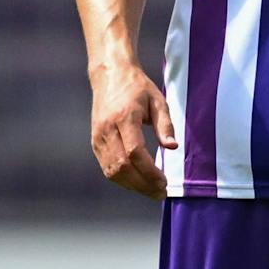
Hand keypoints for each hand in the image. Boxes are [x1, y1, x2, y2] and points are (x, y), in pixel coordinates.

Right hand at [90, 63, 175, 197]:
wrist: (110, 75)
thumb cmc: (138, 88)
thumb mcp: (158, 100)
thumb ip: (165, 125)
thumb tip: (173, 148)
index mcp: (124, 117)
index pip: (134, 152)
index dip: (149, 172)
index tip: (164, 182)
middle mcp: (107, 129)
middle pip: (122, 166)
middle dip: (142, 184)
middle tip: (160, 192)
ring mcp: (98, 137)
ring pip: (112, 171)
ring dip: (132, 186)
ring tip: (151, 191)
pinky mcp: (95, 142)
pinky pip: (107, 168)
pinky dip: (122, 179)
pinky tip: (138, 182)